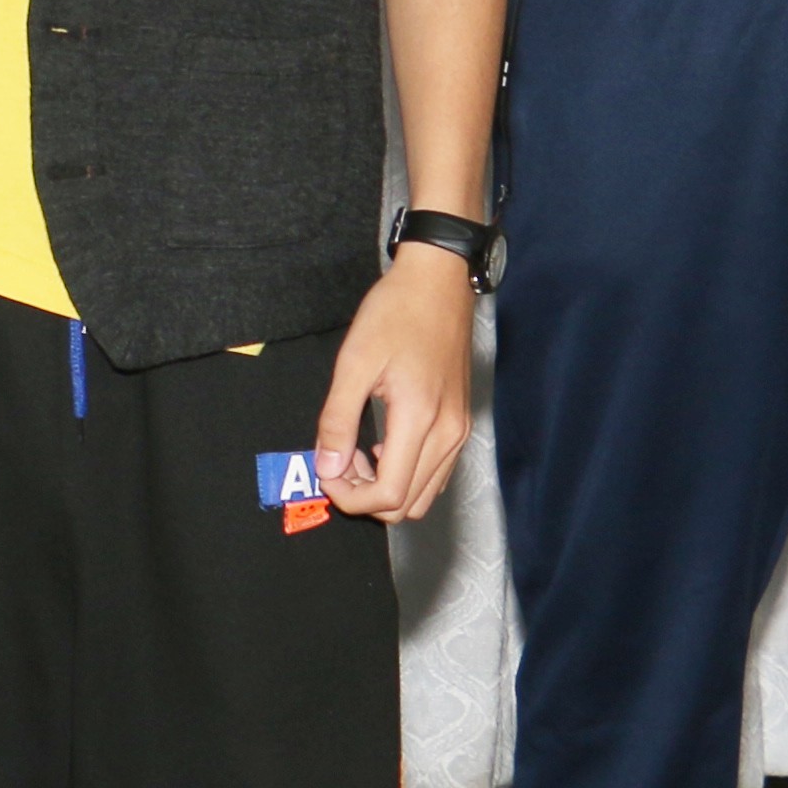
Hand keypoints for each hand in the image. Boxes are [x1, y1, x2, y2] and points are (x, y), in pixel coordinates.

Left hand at [316, 242, 480, 520]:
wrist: (438, 282)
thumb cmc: (395, 313)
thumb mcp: (354, 361)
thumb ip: (338, 420)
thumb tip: (326, 468)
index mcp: (420, 419)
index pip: (389, 494)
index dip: (351, 497)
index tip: (326, 472)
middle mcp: (449, 435)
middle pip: (407, 505)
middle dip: (365, 496)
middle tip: (339, 460)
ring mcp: (460, 431)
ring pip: (424, 495)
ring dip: (386, 488)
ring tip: (358, 452)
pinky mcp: (461, 423)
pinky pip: (436, 474)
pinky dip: (406, 475)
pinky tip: (383, 445)